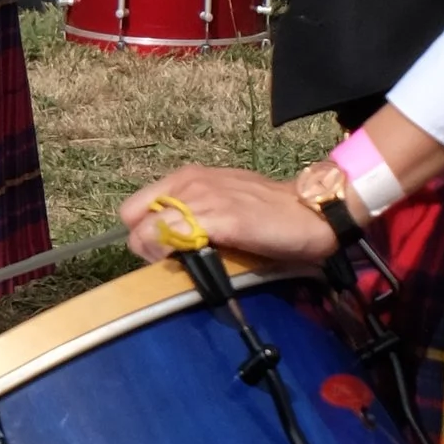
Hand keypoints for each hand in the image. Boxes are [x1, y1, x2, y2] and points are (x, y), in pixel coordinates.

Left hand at [118, 164, 334, 265]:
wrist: (310, 211)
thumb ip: (192, 215)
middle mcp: (188, 183)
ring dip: (160, 255)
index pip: (133, 209)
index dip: (143, 233)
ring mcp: (202, 199)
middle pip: (134, 221)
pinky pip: (173, 238)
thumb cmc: (269, 212)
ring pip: (147, 232)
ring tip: (187, 266)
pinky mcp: (219, 219)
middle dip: (147, 245)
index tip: (164, 251)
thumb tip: (169, 241)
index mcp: (186, 178)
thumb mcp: (221, 203)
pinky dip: (175, 256)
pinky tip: (197, 264)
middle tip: (173, 261)